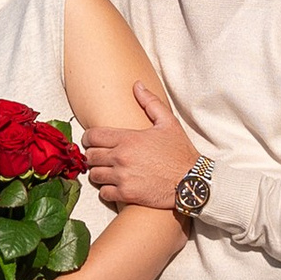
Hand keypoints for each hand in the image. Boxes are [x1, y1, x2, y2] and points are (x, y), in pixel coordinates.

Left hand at [79, 78, 197, 212]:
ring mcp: (123, 177)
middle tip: (100, 157)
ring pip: (94, 175)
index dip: (88, 138)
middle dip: (93, 155)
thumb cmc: (180, 152)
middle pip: (90, 156)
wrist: (192, 181)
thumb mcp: (168, 123)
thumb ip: (150, 102)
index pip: (92, 136)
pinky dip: (106, 191)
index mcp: (128, 138)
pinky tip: (114, 186)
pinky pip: (104, 193)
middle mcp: (121, 157)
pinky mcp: (127, 194)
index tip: (91, 141)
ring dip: (98, 173)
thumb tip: (137, 85)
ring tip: (106, 172)